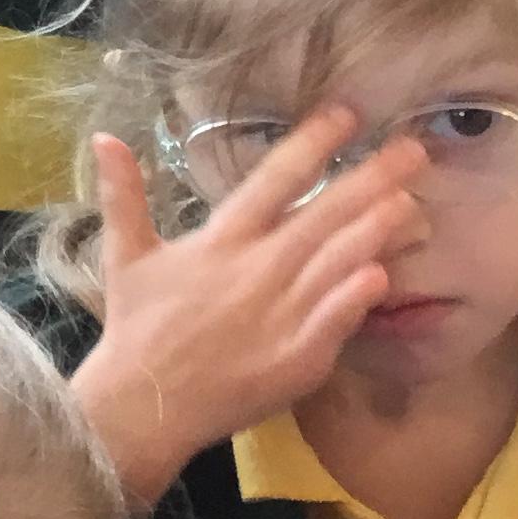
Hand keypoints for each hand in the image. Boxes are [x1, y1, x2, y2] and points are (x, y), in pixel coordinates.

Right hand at [66, 109, 428, 506]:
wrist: (145, 404)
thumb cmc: (137, 326)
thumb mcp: (124, 254)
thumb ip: (123, 194)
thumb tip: (103, 136)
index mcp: (221, 241)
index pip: (274, 180)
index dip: (313, 144)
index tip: (347, 115)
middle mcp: (257, 270)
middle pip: (323, 215)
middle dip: (371, 180)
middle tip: (414, 150)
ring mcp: (282, 314)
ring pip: (339, 262)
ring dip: (378, 230)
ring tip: (413, 202)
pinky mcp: (297, 358)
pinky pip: (336, 320)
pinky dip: (358, 297)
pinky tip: (384, 274)